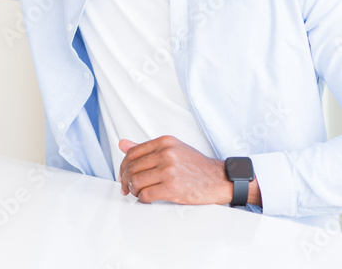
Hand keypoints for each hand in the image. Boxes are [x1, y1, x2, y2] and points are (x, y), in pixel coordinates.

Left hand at [118, 136, 259, 205]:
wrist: (219, 179)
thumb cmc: (196, 165)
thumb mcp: (172, 149)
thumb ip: (146, 148)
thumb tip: (122, 144)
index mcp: (165, 142)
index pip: (132, 153)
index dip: (123, 166)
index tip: (123, 174)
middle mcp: (166, 154)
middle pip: (132, 167)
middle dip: (125, 180)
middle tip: (126, 187)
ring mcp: (169, 171)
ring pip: (136, 182)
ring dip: (133, 190)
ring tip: (137, 193)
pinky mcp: (173, 188)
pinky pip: (146, 195)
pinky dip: (142, 199)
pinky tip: (146, 198)